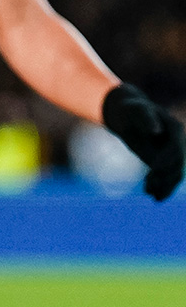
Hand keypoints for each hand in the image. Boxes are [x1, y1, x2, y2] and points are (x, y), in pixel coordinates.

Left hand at [102, 84, 184, 200]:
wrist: (127, 115)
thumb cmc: (130, 109)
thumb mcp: (135, 110)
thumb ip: (146, 118)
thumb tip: (155, 131)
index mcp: (175, 127)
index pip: (176, 148)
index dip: (167, 159)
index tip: (154, 168)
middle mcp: (178, 141)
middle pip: (178, 164)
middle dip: (165, 176)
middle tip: (148, 184)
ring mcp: (173, 152)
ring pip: (175, 173)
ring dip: (165, 185)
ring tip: (148, 192)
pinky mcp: (165, 161)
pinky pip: (169, 177)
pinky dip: (163, 188)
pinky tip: (154, 197)